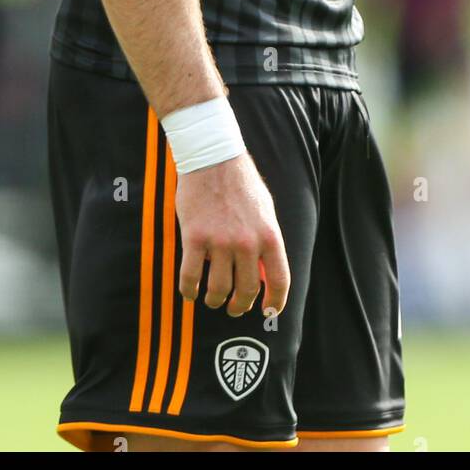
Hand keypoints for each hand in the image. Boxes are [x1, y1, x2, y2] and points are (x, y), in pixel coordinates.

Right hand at [176, 150, 289, 318]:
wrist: (213, 157)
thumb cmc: (240, 182)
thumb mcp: (265, 210)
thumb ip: (266, 240)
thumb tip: (264, 271)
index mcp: (269, 235)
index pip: (279, 280)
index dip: (275, 302)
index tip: (269, 312)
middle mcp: (247, 242)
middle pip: (246, 290)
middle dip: (240, 306)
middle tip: (234, 308)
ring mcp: (220, 241)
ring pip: (218, 289)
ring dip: (215, 300)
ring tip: (212, 299)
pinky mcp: (195, 238)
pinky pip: (191, 277)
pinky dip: (189, 290)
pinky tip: (190, 292)